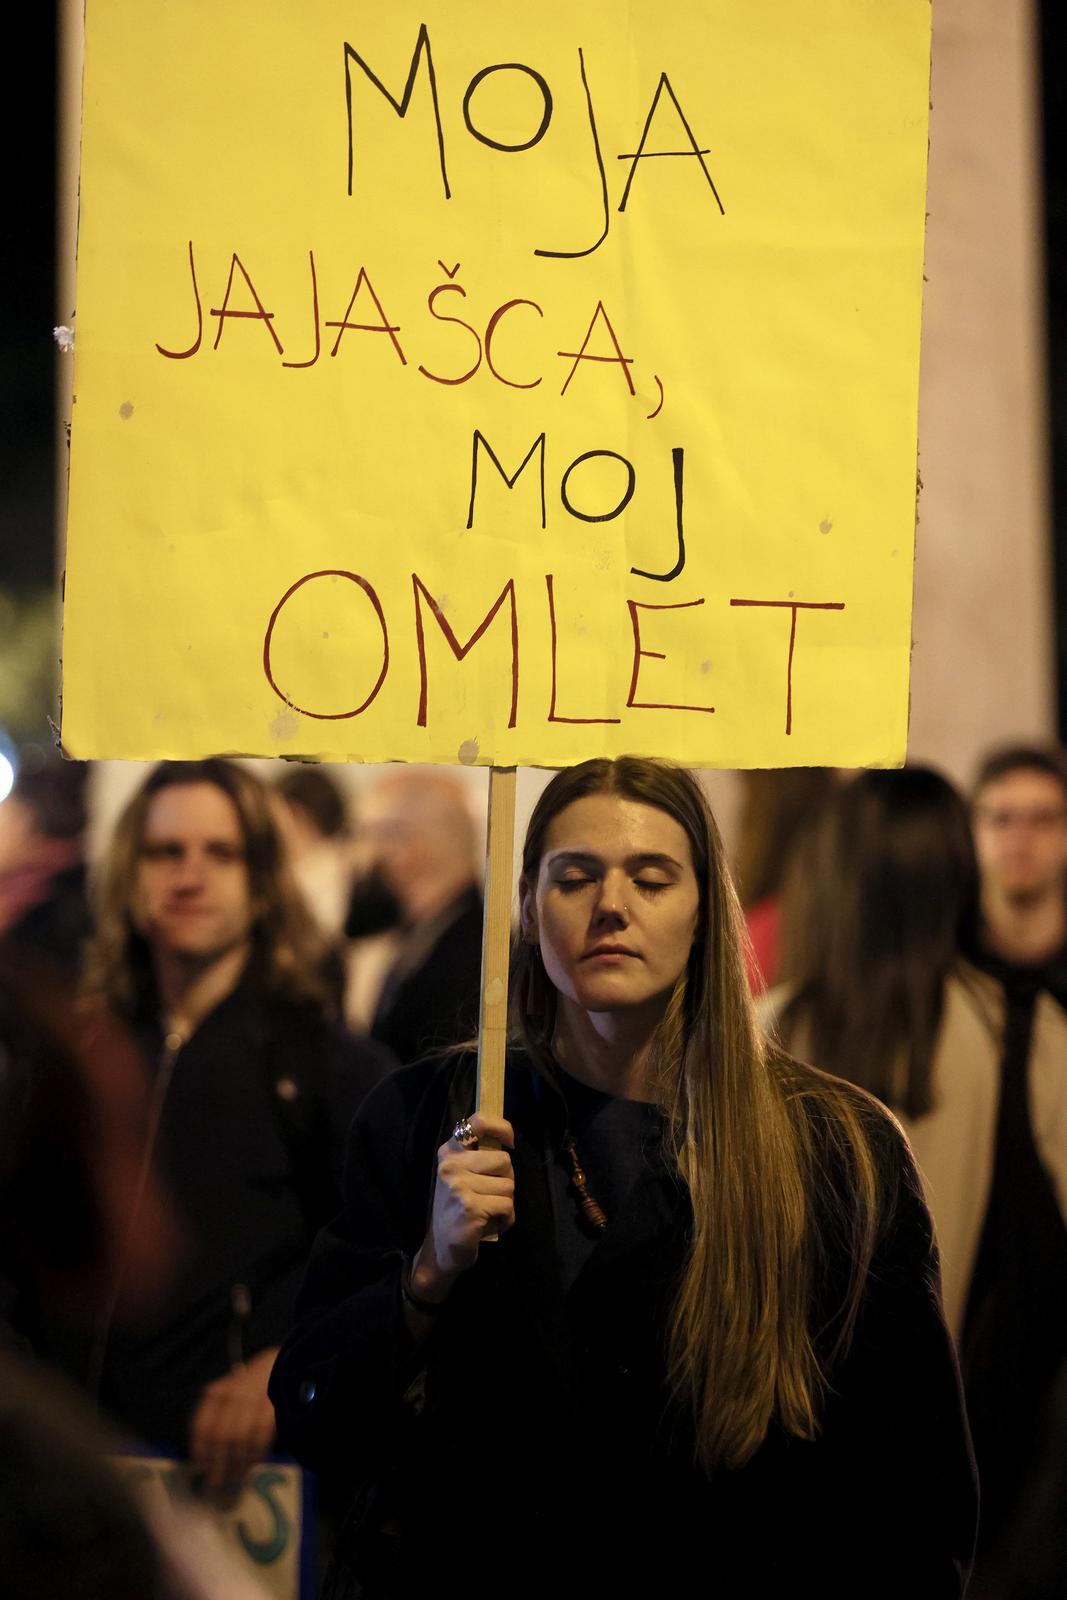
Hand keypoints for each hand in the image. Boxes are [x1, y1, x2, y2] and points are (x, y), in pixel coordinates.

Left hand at [188, 1347, 278, 1490]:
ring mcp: (252, 1400)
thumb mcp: (223, 1397)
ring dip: (238, 1463)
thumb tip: (202, 1461)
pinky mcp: (271, 1405)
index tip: (201, 1470)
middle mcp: (231, 1396)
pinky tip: (252, 1464)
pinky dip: (256, 1454)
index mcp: (214, 1394)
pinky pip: (261, 1436)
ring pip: (241, 1439)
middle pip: (221, 1437)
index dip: (200, 1451)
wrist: (274, 1365)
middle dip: (219, 1463)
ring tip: (236, 1477)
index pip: (202, 1427)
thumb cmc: (244, 1388)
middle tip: (217, 1482)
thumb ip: (214, 1422)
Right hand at [410, 1113, 515, 1303]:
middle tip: (490, 1196)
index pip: (478, 1122)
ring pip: (508, 1186)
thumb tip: (507, 1141)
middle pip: (504, 1160)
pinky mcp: (470, 1207)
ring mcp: (459, 1186)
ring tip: (488, 1212)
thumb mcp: (461, 1176)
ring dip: (506, 1202)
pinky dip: (506, 1219)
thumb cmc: (457, 1210)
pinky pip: (507, 1206)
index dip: (502, 1128)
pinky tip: (492, 1225)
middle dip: (506, 1180)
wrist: (441, 1250)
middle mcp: (451, 1165)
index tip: (509, 1142)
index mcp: (449, 1152)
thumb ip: (478, 1157)